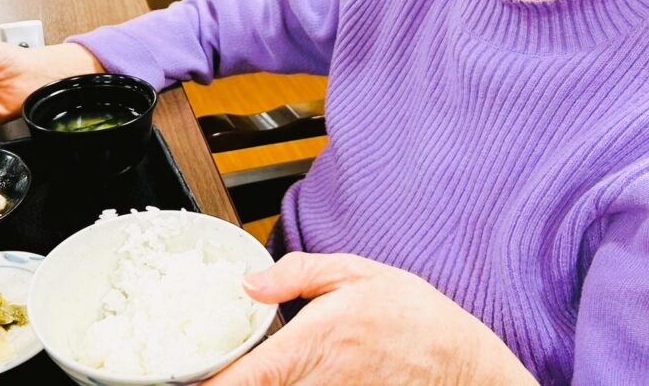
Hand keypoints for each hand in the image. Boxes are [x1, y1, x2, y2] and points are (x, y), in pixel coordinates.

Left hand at [203, 253, 536, 385]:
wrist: (467, 365)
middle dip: (229, 384)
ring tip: (244, 371)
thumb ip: (299, 273)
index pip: (244, 377)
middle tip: (210, 372)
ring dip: (262, 384)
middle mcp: (317, 382)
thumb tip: (249, 284)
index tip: (181, 381)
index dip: (210, 385)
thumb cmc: (416, 317)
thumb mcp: (358, 273)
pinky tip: (292, 377)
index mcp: (312, 342)